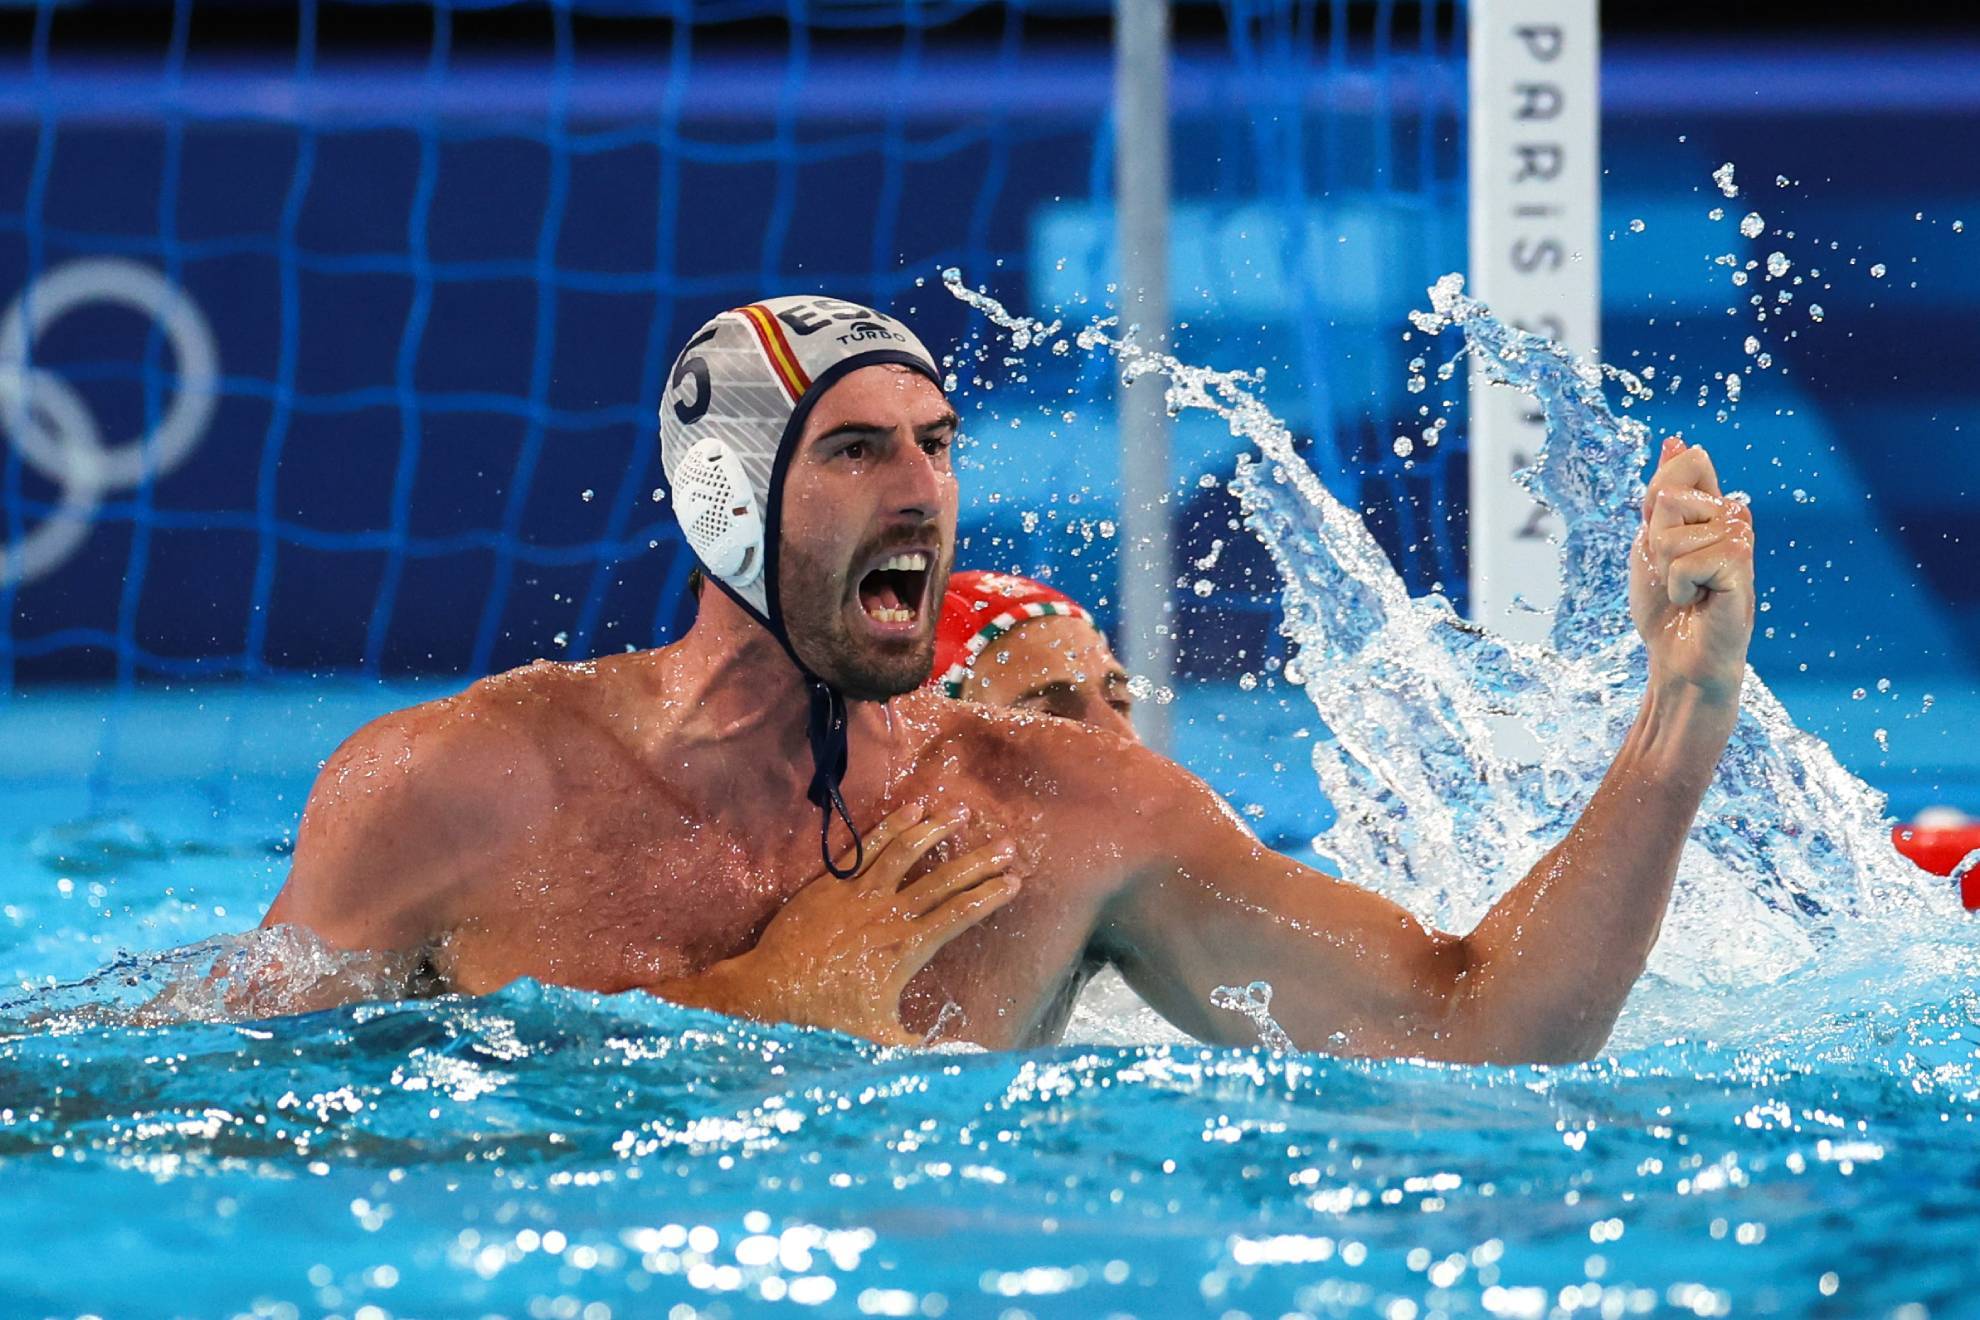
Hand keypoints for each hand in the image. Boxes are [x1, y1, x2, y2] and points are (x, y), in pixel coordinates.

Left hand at [660, 802, 1021, 1045]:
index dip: (988, 896)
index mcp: (906, 950)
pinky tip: (914, 808)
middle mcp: (888, 916)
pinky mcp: (834, 883)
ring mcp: (860, 894)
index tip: (1014, 881)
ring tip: (961, 813)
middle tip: (1007, 843)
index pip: (958, 915)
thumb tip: (969, 1053)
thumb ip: (923, 1046)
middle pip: (943, 880)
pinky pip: (870, 846)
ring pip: (907, 852)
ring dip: (937, 829)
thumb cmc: (825, 1019)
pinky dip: (893, 825)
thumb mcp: (880, 1040)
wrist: (770, 993)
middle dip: (978, 860)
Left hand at [1628, 436, 1756, 703]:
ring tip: (1687, 591)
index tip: (1662, 542)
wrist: (1677, 657)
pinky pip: (1685, 562)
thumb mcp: (1651, 541)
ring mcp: (1741, 540)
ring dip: (1665, 571)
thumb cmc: (1666, 605)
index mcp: (1714, 505)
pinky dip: (1679, 588)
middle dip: (1654, 543)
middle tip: (1673, 575)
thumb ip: (1662, 491)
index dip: (1655, 505)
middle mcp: (1734, 516)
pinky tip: (1699, 603)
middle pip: (1666, 498)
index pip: (1684, 465)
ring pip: (1671, 534)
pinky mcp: (1741, 567)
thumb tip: (1677, 440)